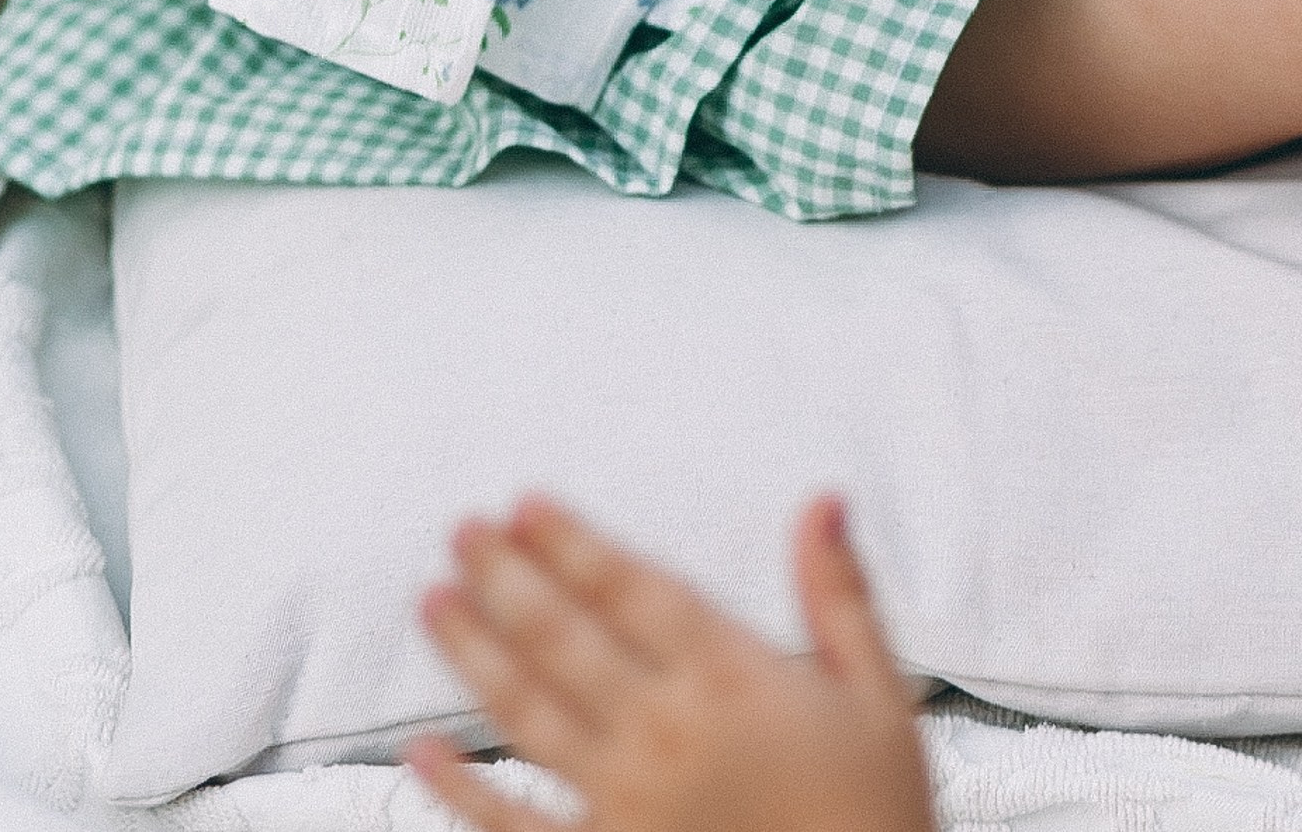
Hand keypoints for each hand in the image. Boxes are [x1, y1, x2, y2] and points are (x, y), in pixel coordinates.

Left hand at [408, 496, 932, 831]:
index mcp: (730, 678)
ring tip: (433, 602)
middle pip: (565, 637)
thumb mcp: (880, 695)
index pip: (631, 589)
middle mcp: (665, 731)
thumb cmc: (873, 814)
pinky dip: (460, 793)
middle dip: (507, 577)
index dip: (573, 543)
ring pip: (529, 713)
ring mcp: (625, 803)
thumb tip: (822, 502)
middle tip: (462, 532)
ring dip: (475, 654)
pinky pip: (513, 827)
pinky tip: (421, 753)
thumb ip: (839, 594)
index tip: (525, 505)